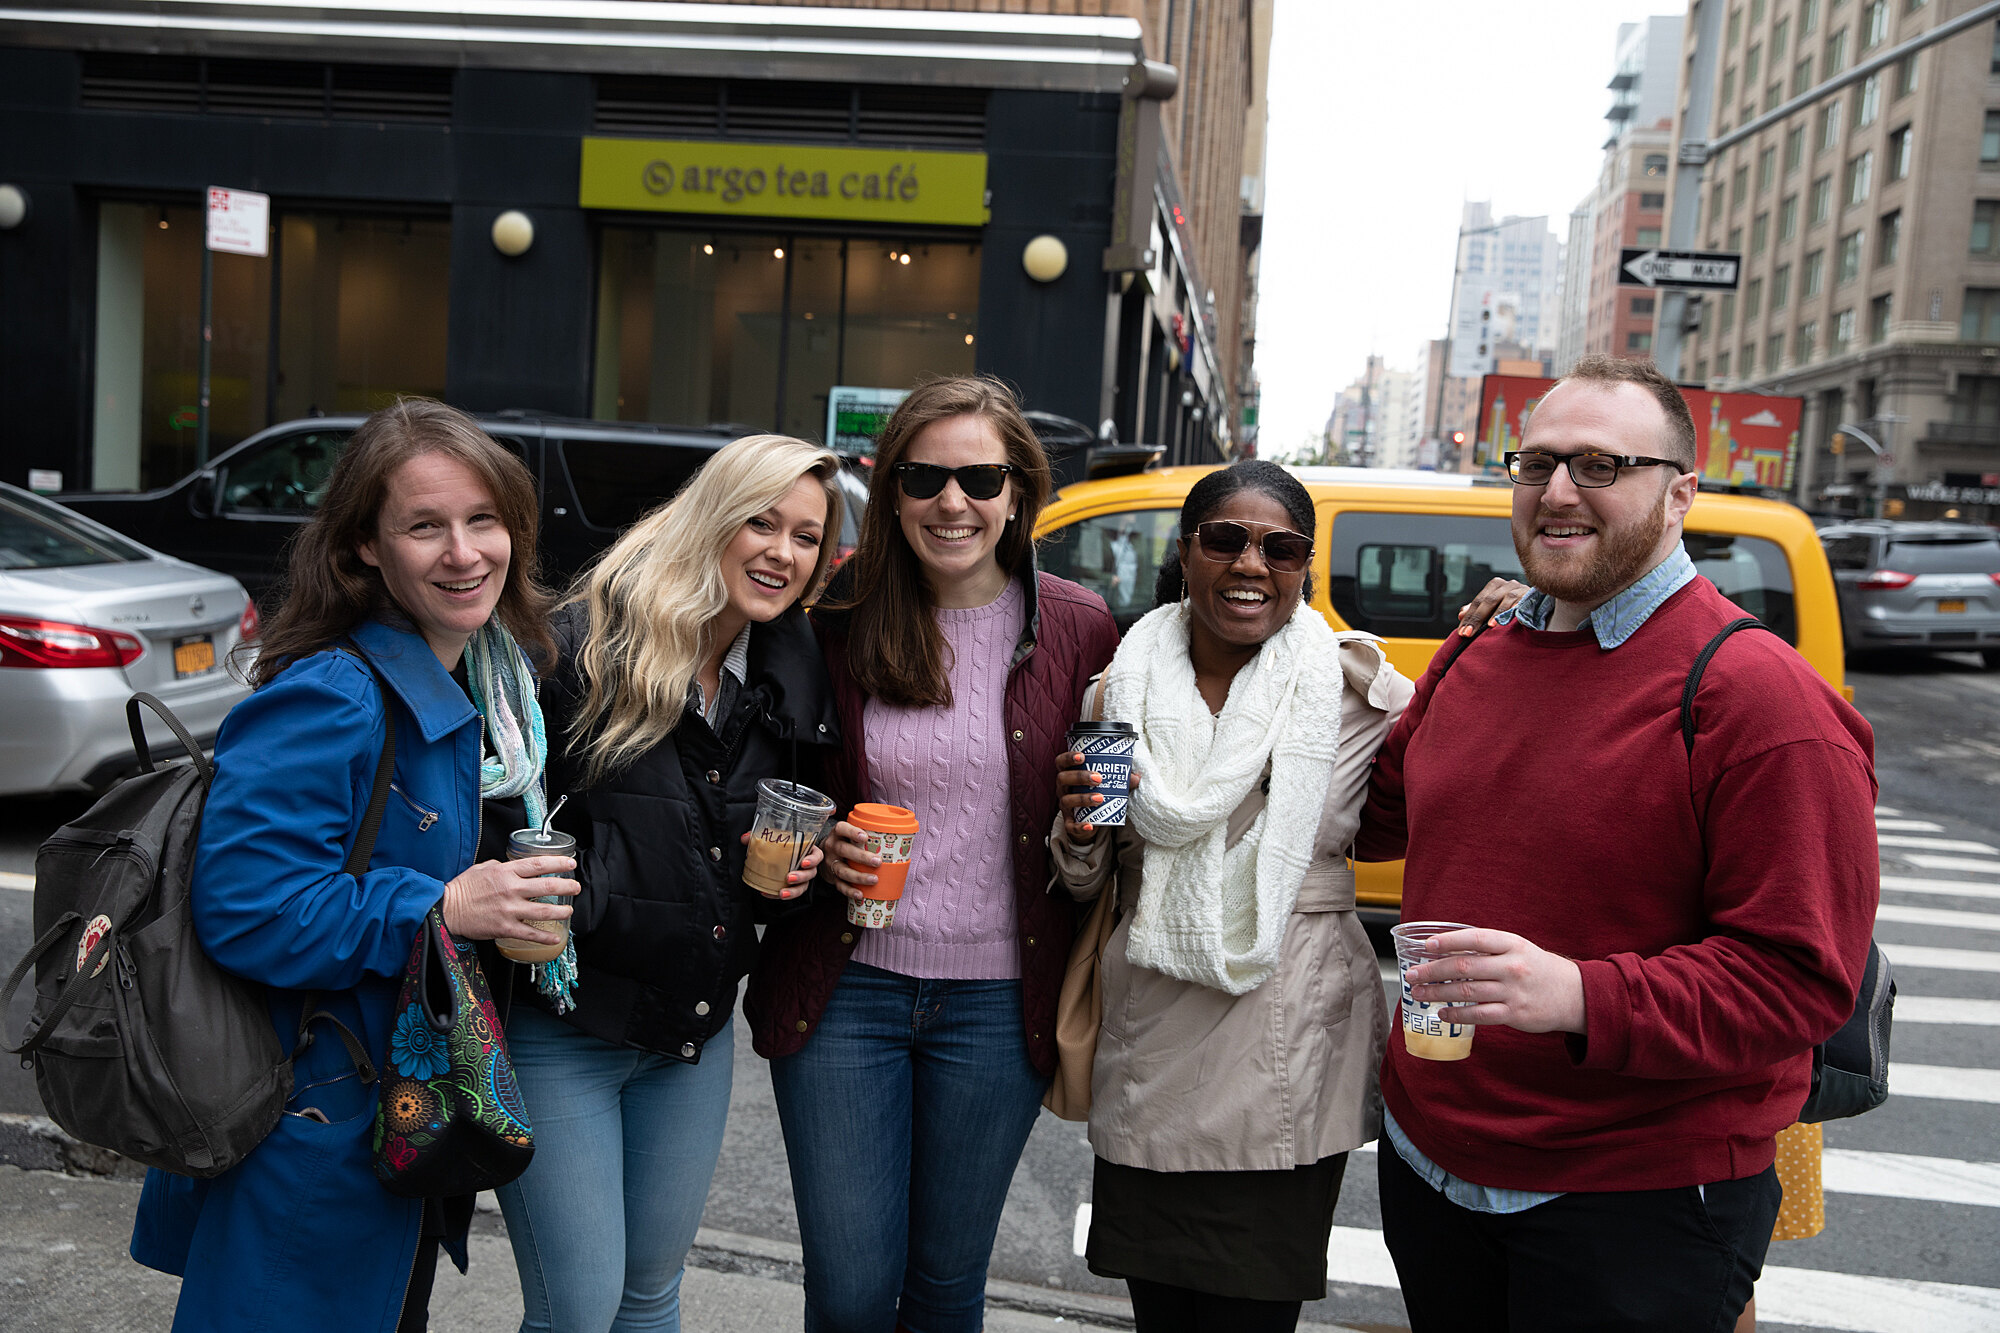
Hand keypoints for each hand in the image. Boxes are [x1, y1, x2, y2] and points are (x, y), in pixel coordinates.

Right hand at [440, 856, 578, 945]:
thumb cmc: (462, 889)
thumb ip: (502, 866)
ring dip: (561, 911)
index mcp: (506, 872)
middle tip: (575, 887)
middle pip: (547, 885)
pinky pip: (530, 933)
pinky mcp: (505, 927)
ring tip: (569, 910)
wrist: (446, 909)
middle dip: (566, 886)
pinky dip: (546, 936)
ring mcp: (509, 909)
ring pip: (544, 910)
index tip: (570, 863)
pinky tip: (556, 937)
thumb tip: (516, 866)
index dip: (558, 863)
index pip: (538, 864)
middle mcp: (511, 889)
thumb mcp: (483, 868)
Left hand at [737, 830, 824, 894]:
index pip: (817, 856)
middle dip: (801, 877)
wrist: (778, 855)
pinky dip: (777, 895)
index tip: (803, 862)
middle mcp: (808, 866)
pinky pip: (789, 893)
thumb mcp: (774, 838)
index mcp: (808, 852)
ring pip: (803, 887)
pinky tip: (768, 893)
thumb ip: (760, 836)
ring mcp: (802, 878)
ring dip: (793, 891)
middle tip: (789, 878)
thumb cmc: (783, 845)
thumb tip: (745, 838)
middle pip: (811, 874)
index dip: (812, 860)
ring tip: (782, 893)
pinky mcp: (793, 886)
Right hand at [817, 820, 874, 902]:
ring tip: (874, 879)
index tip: (865, 837)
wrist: (821, 856)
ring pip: (843, 870)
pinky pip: (840, 885)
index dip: (852, 832)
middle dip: (861, 857)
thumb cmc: (845, 842)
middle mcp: (832, 847)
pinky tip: (860, 894)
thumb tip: (899, 835)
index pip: (841, 829)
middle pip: (844, 850)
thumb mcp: (849, 834)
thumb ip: (867, 832)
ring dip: (859, 876)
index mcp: (837, 834)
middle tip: (878, 861)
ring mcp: (831, 863)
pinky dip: (850, 891)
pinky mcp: (832, 877)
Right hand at [1057, 751, 1140, 842]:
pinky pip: (1070, 825)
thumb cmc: (1095, 793)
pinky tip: (1090, 826)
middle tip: (1098, 778)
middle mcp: (1063, 788)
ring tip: (1100, 798)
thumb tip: (1137, 777)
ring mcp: (1064, 805)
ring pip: (1066, 800)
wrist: (1089, 819)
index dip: (1068, 757)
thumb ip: (1120, 779)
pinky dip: (1079, 826)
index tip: (1082, 756)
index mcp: (1069, 773)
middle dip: (1079, 776)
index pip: (1061, 762)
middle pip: (1062, 778)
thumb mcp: (1105, 784)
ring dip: (1082, 798)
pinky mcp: (1069, 822)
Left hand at [1404, 927, 1586, 1034]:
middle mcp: (1512, 966)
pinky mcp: (1514, 1014)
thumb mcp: (1517, 949)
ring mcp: (1513, 991)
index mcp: (1512, 944)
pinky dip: (1457, 1014)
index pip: (1475, 939)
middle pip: (1464, 967)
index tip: (1427, 946)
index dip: (1448, 941)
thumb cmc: (1536, 968)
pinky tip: (1443, 1013)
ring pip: (1467, 992)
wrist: (1574, 994)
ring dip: (1438, 993)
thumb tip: (1446, 949)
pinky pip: (1479, 1015)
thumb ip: (1487, 948)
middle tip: (1412, 975)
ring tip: (1418, 994)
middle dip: (1433, 971)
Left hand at [1456, 577, 1531, 635]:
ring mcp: (1520, 588)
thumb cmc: (1511, 605)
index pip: (1478, 601)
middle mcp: (1507, 584)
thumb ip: (1477, 609)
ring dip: (1497, 614)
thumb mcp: (1493, 606)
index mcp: (1495, 585)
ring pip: (1505, 599)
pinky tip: (1511, 617)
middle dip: (1477, 618)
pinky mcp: (1531, 594)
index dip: (1469, 616)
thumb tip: (1461, 614)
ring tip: (1489, 627)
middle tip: (1469, 633)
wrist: (1538, 601)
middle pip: (1489, 600)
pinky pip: (1522, 601)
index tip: (1462, 632)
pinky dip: (1515, 608)